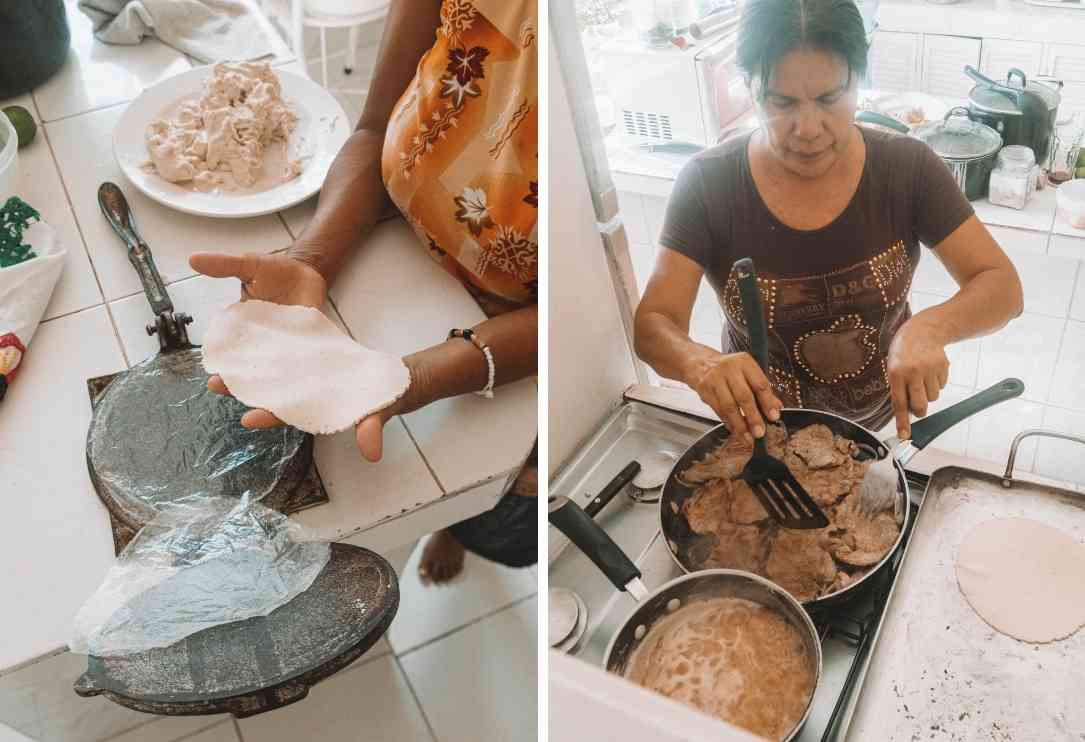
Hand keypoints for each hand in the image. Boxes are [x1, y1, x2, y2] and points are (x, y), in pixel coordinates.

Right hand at [191, 249, 328, 429]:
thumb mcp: (249, 265)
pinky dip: (299, 393)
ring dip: (265, 401)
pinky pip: (303, 379)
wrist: (309, 270)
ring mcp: (286, 354)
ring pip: (274, 385)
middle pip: (249, 377)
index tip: (214, 378)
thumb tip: (194, 259)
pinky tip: (296, 406)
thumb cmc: (276, 271)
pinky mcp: (308, 355)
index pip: (228, 358)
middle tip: (229, 392)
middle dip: (237, 389)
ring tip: (257, 414)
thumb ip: (224, 265)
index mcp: (242, 333)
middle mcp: (262, 349)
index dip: (221, 370)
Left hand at [207, 356, 428, 462]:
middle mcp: (306, 393)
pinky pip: (284, 352)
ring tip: (220, 358)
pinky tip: (249, 332)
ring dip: (247, 366)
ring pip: (271, 372)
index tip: (247, 418)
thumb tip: (372, 452)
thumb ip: (371, 429)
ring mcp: (306, 375)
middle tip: (214, 384)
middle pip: (270, 393)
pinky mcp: (310, 357)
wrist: (393, 380)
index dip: (269, 416)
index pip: (289, 415)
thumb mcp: (379, 411)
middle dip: (243, 391)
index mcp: (318, 409)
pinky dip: (267, 345)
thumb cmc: (384, 399)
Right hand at [688, 351, 782, 442]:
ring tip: (748, 437)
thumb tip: (776, 407)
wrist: (697, 361)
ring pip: (729, 406)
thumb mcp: (745, 371)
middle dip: (753, 417)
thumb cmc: (726, 367)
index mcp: (744, 362)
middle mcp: (730, 368)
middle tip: (760, 432)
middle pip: (744, 396)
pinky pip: (718, 409)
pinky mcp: (704, 389)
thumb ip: (760, 388)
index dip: (768, 402)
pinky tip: (735, 430)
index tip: (774, 417)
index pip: (760, 384)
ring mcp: (715, 378)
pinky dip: (727, 422)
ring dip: (739, 425)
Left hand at [886, 317, 949, 439]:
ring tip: (922, 378)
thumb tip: (906, 414)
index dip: (902, 422)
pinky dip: (936, 383)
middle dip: (919, 410)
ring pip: (932, 398)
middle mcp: (913, 372)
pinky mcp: (943, 367)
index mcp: (896, 373)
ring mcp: (930, 369)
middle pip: (920, 406)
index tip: (904, 435)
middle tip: (917, 405)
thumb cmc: (903, 352)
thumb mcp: (893, 367)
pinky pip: (941, 386)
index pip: (899, 403)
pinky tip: (931, 371)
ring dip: (928, 393)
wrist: (923, 330)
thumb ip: (898, 388)